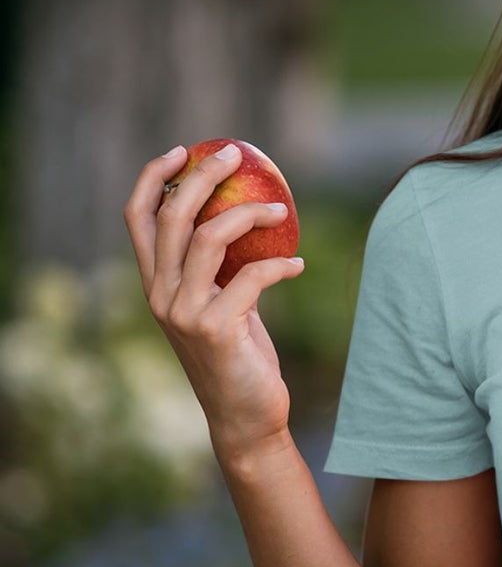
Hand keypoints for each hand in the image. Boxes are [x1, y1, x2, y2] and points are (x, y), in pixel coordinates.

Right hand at [124, 142, 304, 463]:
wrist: (246, 416)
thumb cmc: (239, 357)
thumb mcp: (222, 305)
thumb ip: (218, 270)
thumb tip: (243, 217)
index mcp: (155, 285)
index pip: (138, 219)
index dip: (154, 178)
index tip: (182, 150)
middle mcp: (160, 295)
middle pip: (172, 215)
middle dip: (203, 176)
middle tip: (235, 153)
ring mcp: (183, 312)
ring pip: (209, 237)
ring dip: (249, 213)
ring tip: (281, 208)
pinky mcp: (215, 328)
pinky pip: (252, 276)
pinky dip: (280, 264)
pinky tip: (298, 264)